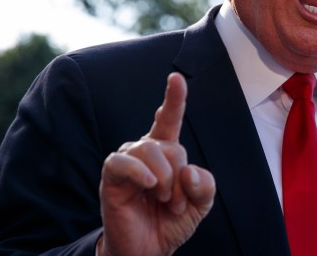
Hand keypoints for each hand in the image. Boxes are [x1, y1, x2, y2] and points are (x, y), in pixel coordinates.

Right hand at [98, 72, 215, 255]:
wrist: (149, 249)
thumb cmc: (172, 222)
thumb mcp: (201, 204)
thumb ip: (204, 184)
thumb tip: (188, 172)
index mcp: (168, 152)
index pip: (170, 119)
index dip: (174, 98)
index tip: (176, 77)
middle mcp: (146, 151)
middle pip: (170, 145)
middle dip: (180, 176)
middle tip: (177, 203)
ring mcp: (127, 161)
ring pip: (149, 149)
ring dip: (164, 178)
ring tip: (164, 200)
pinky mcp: (111, 176)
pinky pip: (123, 162)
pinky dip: (141, 172)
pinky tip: (150, 185)